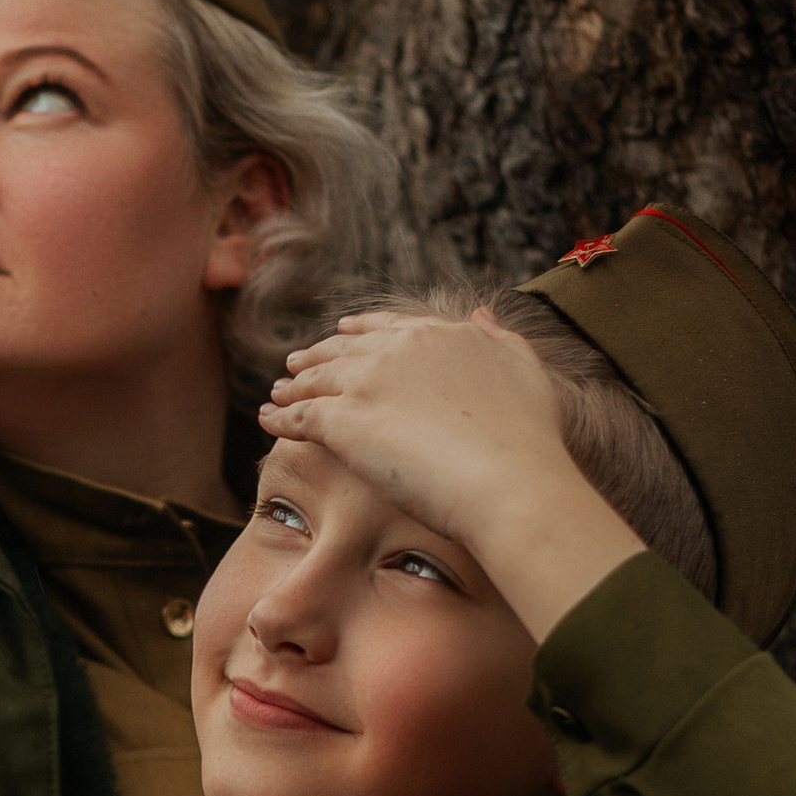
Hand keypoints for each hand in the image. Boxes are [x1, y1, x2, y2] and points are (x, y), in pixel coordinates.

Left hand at [261, 311, 643, 634]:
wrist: (509, 481)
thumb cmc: (527, 437)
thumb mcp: (524, 369)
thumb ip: (500, 338)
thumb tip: (482, 314)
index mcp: (438, 333)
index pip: (385, 326)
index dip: (358, 332)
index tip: (340, 334)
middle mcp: (397, 348)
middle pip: (342, 350)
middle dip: (316, 357)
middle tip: (296, 367)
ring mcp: (366, 382)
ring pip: (316, 379)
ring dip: (292, 386)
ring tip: (278, 394)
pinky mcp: (343, 421)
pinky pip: (299, 415)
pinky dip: (279, 416)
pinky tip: (268, 421)